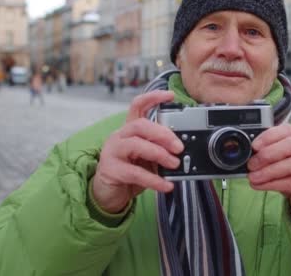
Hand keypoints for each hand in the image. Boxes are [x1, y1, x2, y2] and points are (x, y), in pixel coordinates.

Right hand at [91, 91, 183, 213]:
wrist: (109, 194)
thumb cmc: (130, 172)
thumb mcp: (147, 158)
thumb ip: (159, 149)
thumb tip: (181, 149)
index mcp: (129, 129)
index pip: (137, 106)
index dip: (153, 97)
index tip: (170, 95)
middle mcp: (119, 136)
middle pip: (140, 125)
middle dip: (163, 134)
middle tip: (179, 147)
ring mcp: (112, 152)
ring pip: (136, 145)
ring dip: (159, 154)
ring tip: (174, 164)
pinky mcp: (111, 170)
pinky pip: (135, 173)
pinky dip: (154, 179)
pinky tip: (166, 185)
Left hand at [247, 124, 290, 222]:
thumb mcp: (283, 159)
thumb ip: (269, 153)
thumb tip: (247, 155)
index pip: (288, 130)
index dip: (269, 136)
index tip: (254, 146)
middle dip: (268, 154)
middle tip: (251, 164)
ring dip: (269, 171)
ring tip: (252, 177)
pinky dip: (273, 184)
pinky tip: (260, 185)